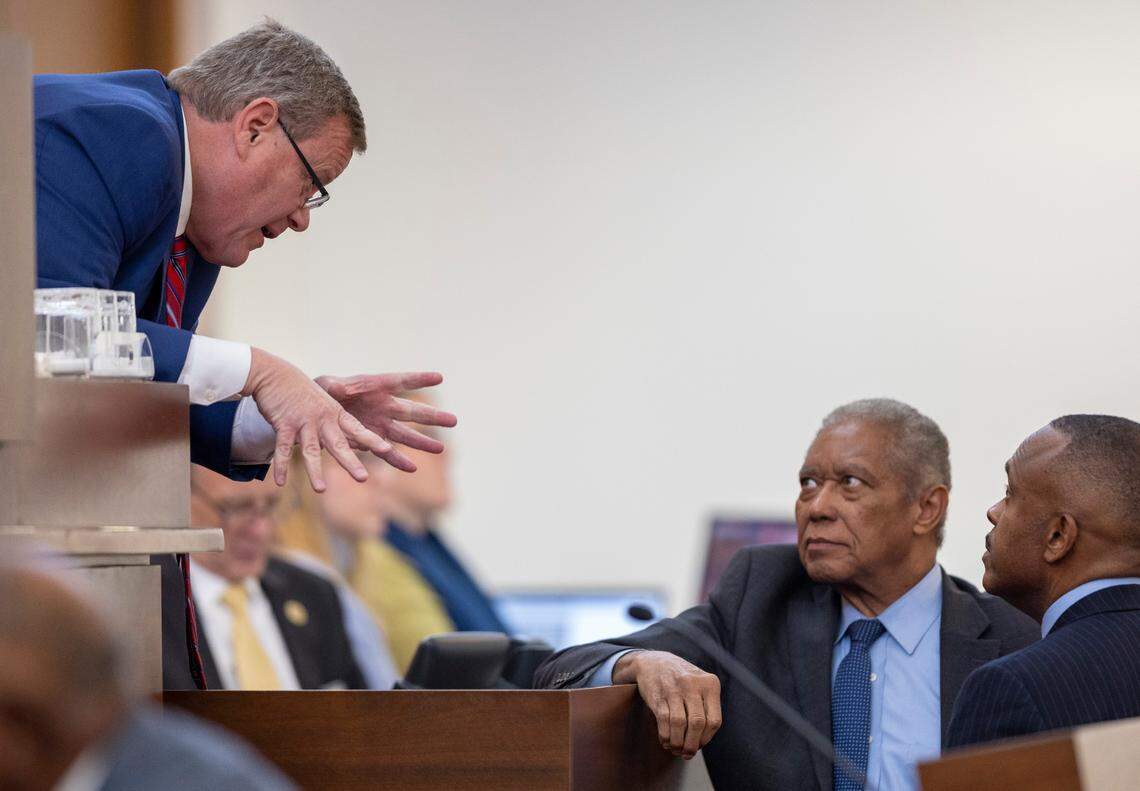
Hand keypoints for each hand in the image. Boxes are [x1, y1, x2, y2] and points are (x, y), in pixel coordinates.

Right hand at [244, 348, 393, 490]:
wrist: (275, 375)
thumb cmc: (302, 393)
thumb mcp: (324, 405)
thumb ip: (337, 424)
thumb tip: (354, 443)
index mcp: (335, 415)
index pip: (357, 430)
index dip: (372, 440)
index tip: (388, 450)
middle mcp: (323, 419)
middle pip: (338, 444)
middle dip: (350, 462)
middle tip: (363, 478)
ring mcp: (303, 421)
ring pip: (311, 449)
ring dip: (315, 470)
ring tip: (321, 490)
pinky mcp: (283, 423)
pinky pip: (282, 447)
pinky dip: (281, 465)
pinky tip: (281, 482)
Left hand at [315, 372, 457, 471]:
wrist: (315, 413)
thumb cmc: (321, 393)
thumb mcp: (325, 386)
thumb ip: (334, 387)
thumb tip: (338, 388)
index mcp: (375, 386)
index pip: (401, 381)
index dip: (419, 379)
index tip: (439, 377)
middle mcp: (383, 406)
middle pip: (411, 411)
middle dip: (431, 417)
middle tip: (453, 421)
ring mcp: (380, 425)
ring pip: (405, 435)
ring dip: (421, 442)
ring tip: (441, 449)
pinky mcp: (371, 441)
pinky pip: (387, 452)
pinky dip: (398, 461)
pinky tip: (412, 468)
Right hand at [614, 650, 721, 758]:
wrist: (653, 662)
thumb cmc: (681, 680)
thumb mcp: (700, 685)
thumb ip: (706, 708)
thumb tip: (702, 741)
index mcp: (709, 683)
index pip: (714, 720)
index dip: (707, 739)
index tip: (699, 745)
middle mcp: (693, 684)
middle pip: (697, 723)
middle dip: (692, 744)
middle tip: (687, 753)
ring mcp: (674, 689)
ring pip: (680, 724)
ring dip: (678, 742)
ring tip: (676, 749)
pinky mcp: (658, 695)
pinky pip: (664, 721)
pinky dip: (665, 736)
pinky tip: (666, 740)